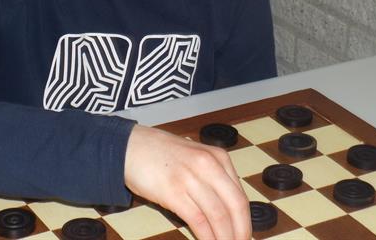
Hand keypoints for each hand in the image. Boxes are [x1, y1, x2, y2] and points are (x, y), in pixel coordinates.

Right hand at [124, 124, 250, 239]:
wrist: (130, 146)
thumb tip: (227, 210)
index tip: (245, 235)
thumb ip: (212, 178)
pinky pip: (198, 220)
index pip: (240, 195)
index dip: (246, 221)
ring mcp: (191, 178)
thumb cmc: (161, 154)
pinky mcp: (174, 192)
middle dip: (241, 232)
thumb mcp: (195, 158)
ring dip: (225, 238)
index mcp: (218, 157)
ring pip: (219, 216)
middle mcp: (208, 165)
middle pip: (236, 206)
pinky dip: (207, 237)